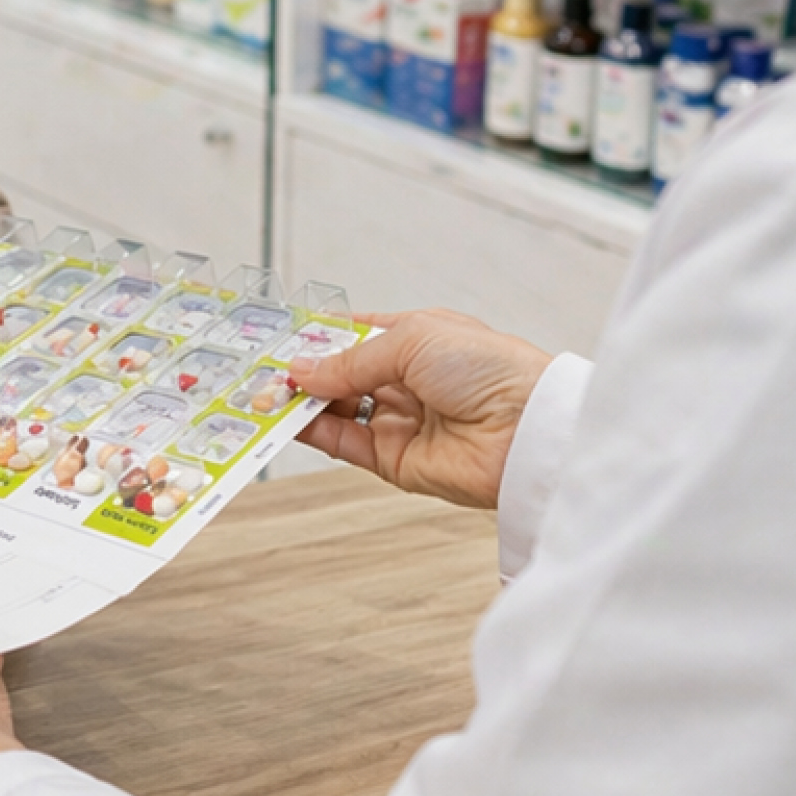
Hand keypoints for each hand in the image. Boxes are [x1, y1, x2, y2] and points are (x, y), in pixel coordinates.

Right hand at [293, 310, 553, 510]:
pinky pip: (347, 444)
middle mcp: (409, 380)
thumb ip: (351, 358)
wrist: (529, 432)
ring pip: (340, 410)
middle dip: (307, 371)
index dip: (321, 335)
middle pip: (343, 375)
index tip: (283, 336)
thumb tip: (303, 369)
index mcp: (419, 339)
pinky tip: (291, 419)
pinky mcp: (397, 461)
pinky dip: (316, 432)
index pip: (358, 334)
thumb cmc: (490, 369)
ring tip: (269, 394)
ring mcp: (403, 421)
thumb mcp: (412, 340)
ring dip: (305, 402)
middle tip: (266, 369)